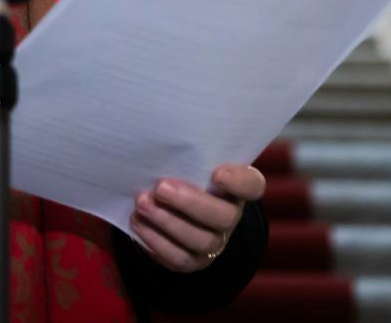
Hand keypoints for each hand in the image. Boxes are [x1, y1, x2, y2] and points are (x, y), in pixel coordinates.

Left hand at [130, 163, 265, 273]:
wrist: (171, 205)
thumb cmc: (182, 171)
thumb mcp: (189, 159)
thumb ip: (186, 152)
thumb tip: (159, 131)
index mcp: (238, 187)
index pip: (252, 185)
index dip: (238, 182)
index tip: (217, 173)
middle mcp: (231, 216)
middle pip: (224, 216)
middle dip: (190, 203)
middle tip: (161, 188)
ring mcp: (215, 242)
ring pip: (200, 239)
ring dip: (167, 222)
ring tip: (142, 204)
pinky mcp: (193, 260)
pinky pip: (178, 257)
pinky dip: (155, 240)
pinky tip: (137, 221)